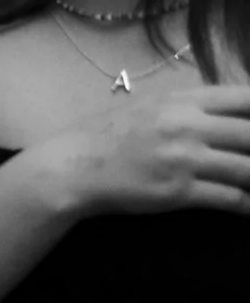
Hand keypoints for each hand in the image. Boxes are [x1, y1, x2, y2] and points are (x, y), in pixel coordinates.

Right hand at [45, 87, 249, 216]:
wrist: (70, 167)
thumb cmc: (104, 137)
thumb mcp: (146, 107)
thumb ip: (186, 106)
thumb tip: (223, 113)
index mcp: (181, 101)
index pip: (244, 98)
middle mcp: (187, 125)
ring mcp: (184, 159)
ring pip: (248, 169)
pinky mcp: (178, 191)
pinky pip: (229, 198)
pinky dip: (248, 205)